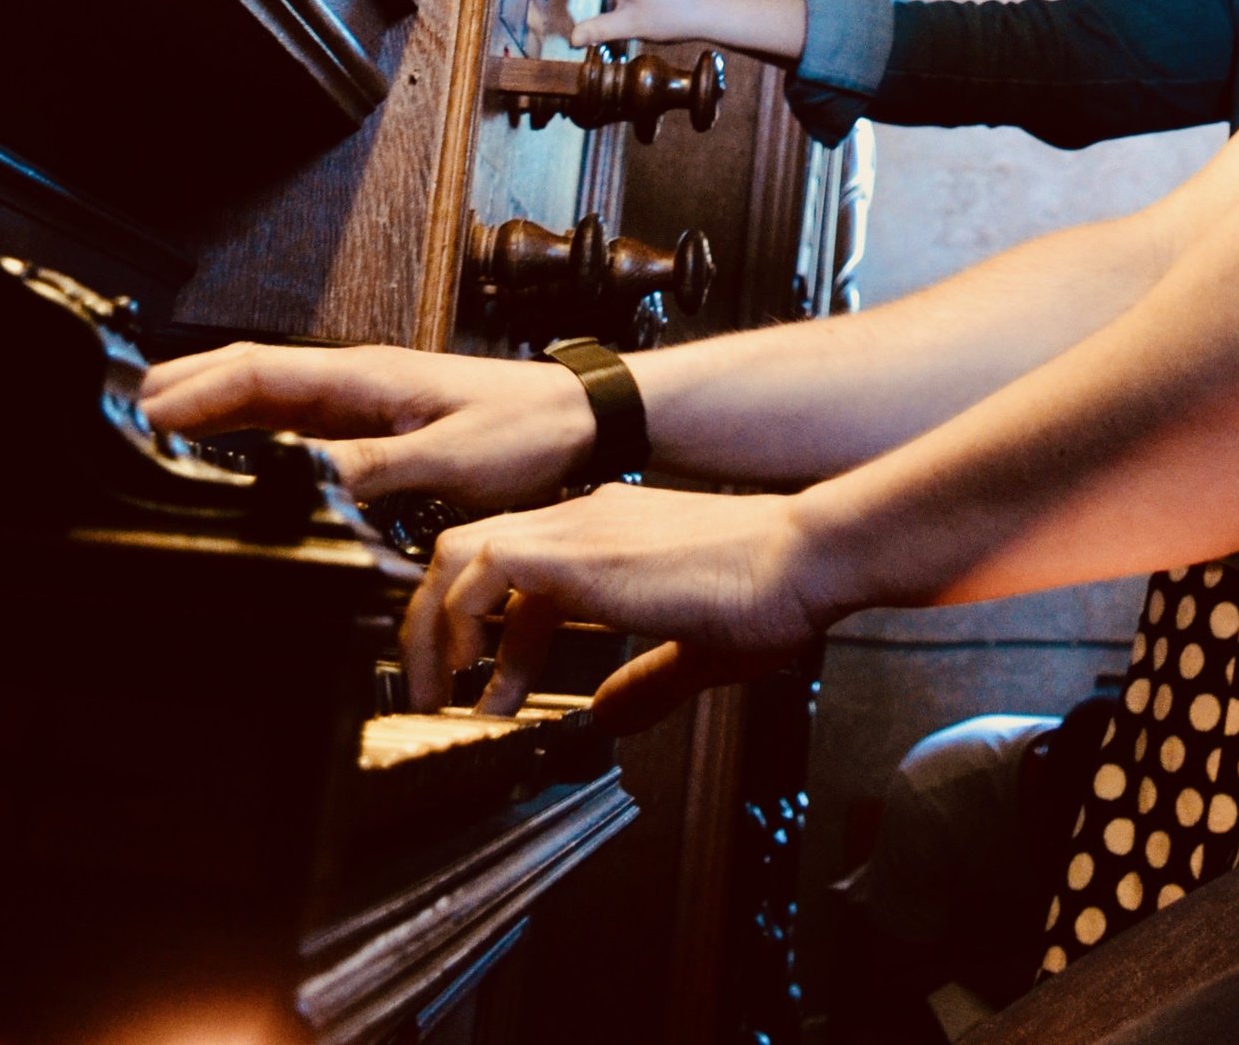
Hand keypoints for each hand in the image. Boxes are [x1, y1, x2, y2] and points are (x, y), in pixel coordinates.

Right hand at [140, 341, 594, 505]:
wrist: (588, 420)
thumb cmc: (533, 430)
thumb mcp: (452, 458)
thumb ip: (376, 468)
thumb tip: (302, 481)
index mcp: (366, 375)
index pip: (255, 372)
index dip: (189, 393)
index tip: (136, 417)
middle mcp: (357, 380)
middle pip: (247, 376)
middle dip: (180, 394)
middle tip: (118, 426)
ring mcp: (365, 400)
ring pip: (268, 399)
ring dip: (210, 412)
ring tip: (151, 440)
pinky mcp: (380, 424)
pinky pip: (299, 425)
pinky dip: (253, 434)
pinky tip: (233, 459)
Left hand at [405, 482, 828, 729]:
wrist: (804, 558)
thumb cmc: (772, 592)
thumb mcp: (696, 647)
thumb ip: (649, 679)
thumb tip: (611, 716)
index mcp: (612, 536)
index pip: (517, 570)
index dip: (492, 636)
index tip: (492, 693)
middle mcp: (586, 522)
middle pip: (466, 550)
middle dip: (437, 624)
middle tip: (435, 691)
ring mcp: (578, 528)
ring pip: (456, 550)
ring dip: (434, 625)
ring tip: (435, 690)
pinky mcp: (579, 550)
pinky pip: (481, 565)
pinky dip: (459, 617)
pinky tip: (473, 672)